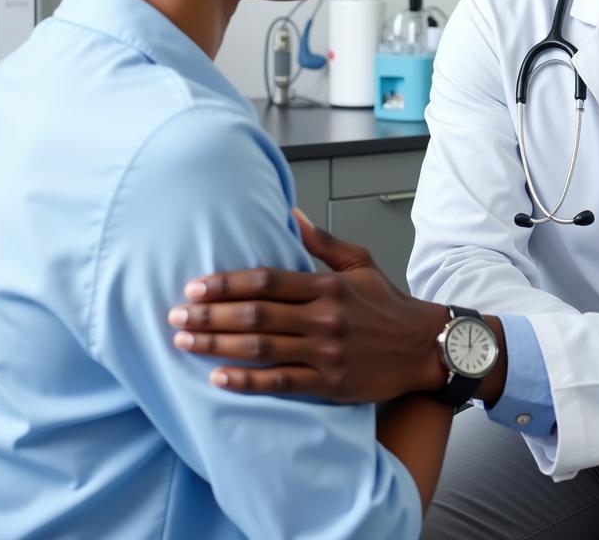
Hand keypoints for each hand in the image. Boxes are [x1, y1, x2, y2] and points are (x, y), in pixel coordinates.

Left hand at [167, 210, 449, 402]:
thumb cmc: (388, 305)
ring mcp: (325, 352)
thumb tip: (291, 215)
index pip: (267, 280)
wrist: (423, 347)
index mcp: (327, 285)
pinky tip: (219, 378)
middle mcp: (323, 318)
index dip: (227, 283)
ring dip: (218, 345)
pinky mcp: (329, 383)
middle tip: (175, 314)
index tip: (195, 285)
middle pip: (256, 315)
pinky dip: (247, 381)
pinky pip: (281, 382)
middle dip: (210, 314)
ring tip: (185, 341)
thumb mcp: (360, 263)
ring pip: (262, 347)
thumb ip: (322, 242)